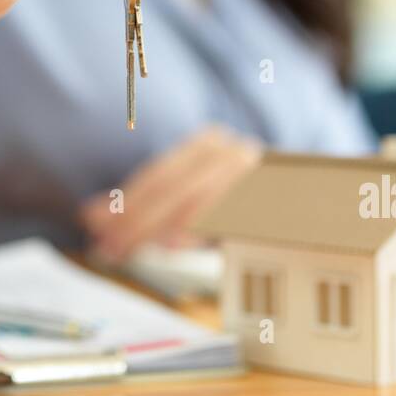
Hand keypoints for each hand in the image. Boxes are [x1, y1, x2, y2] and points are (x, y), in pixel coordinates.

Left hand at [78, 124, 263, 261]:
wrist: (307, 198)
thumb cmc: (236, 204)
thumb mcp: (187, 202)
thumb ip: (143, 207)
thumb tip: (88, 216)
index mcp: (206, 145)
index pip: (157, 176)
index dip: (123, 202)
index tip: (92, 226)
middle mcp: (229, 151)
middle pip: (171, 188)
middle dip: (134, 222)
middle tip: (107, 250)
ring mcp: (252, 171)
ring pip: (194, 198)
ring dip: (158, 227)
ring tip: (132, 249)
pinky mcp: (270, 196)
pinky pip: (229, 211)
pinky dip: (200, 226)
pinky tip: (176, 243)